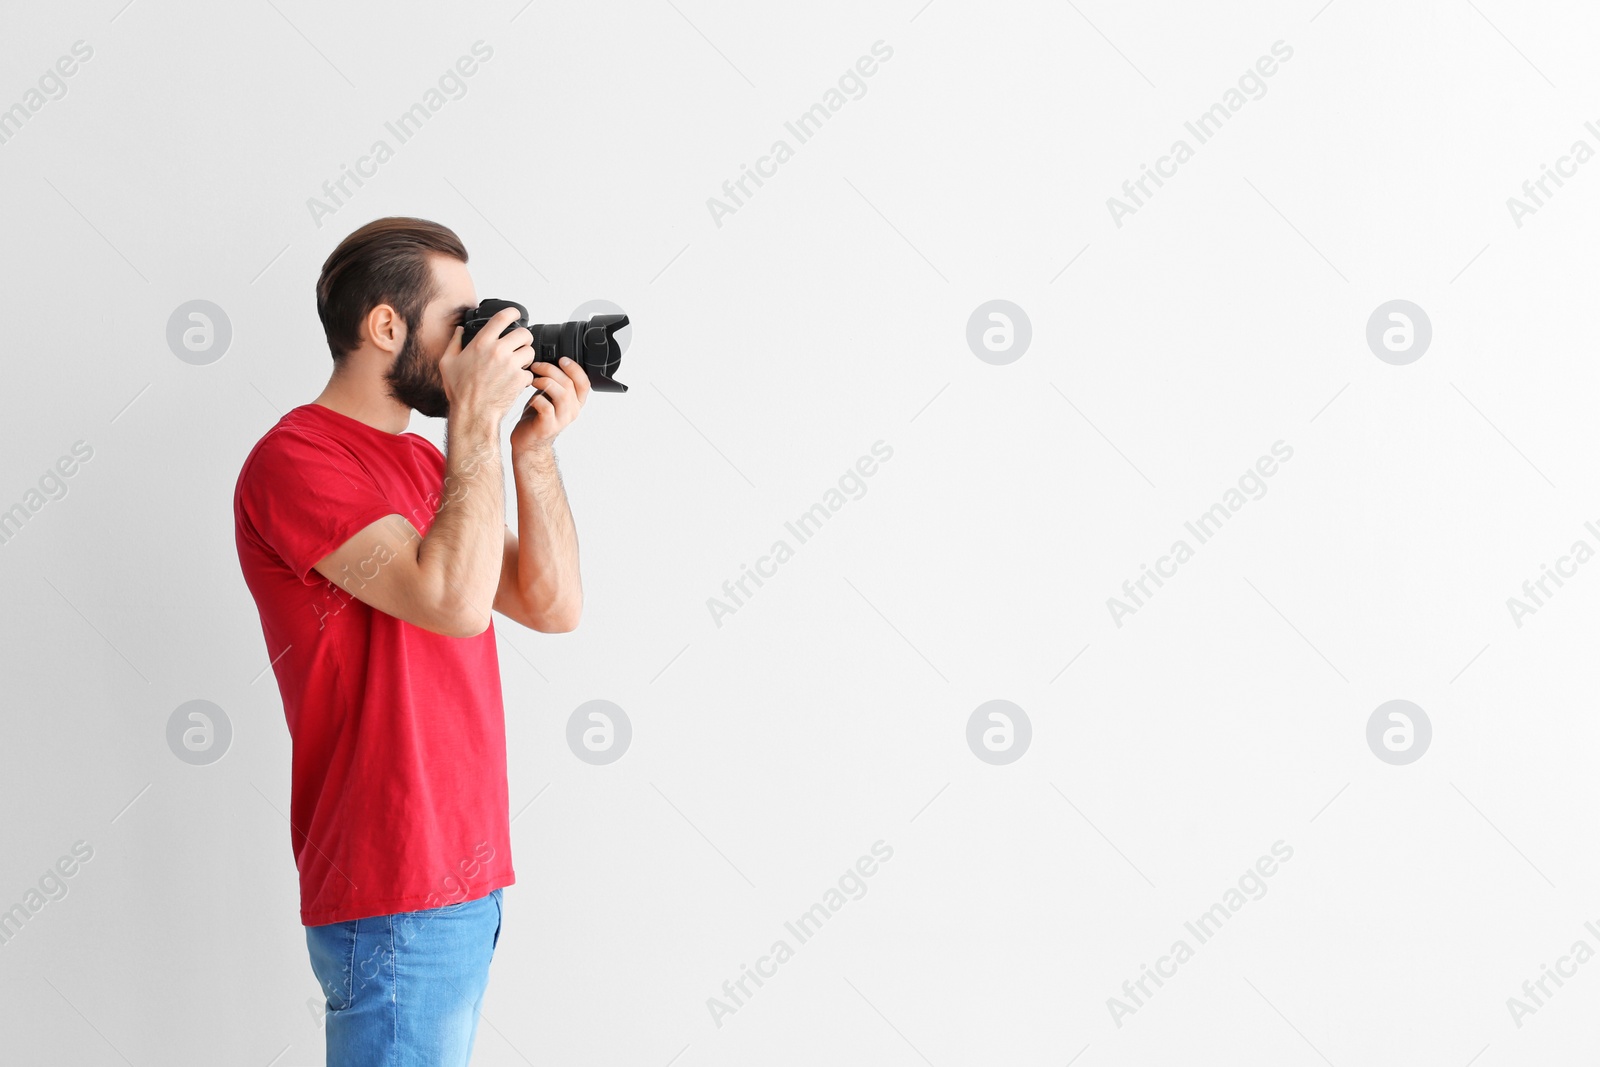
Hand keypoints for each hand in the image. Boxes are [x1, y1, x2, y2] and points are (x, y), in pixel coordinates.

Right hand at [438, 305, 533, 424]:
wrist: (473, 413)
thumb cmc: (460, 391)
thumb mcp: (447, 363)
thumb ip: (454, 343)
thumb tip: (459, 330)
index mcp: (481, 343)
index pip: (503, 318)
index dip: (513, 312)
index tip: (516, 314)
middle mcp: (498, 351)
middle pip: (524, 333)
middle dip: (524, 338)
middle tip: (520, 344)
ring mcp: (510, 365)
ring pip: (530, 351)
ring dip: (526, 356)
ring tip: (518, 363)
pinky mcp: (519, 379)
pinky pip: (530, 372)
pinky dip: (526, 376)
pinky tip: (516, 380)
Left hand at [510, 356, 590, 450]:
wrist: (528, 442)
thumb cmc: (537, 417)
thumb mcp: (550, 397)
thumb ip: (555, 383)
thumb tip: (549, 361)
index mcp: (576, 402)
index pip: (584, 382)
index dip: (575, 368)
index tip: (561, 359)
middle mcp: (573, 411)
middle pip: (569, 384)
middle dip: (551, 370)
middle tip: (537, 366)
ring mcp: (562, 420)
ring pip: (561, 394)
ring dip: (545, 382)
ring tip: (533, 379)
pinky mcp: (549, 426)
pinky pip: (546, 407)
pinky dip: (537, 398)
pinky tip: (531, 398)